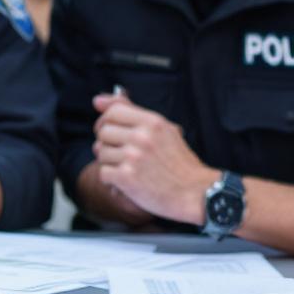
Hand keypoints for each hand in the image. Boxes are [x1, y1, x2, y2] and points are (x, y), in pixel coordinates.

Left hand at [91, 93, 216, 224]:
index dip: (106, 121)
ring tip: (126, 168)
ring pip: (100, 153)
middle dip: (107, 144)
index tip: (109, 131)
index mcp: (152, 122)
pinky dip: (111, 180)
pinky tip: (125, 181)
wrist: (196, 193)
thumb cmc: (180, 162)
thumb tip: (97, 101)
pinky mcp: (127, 178)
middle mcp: (142, 137)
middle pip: (103, 132)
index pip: (113, 111)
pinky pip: (103, 173)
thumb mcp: (164, 130)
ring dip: (109, 163)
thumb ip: (131, 111)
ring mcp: (133, 157)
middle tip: (120, 154)